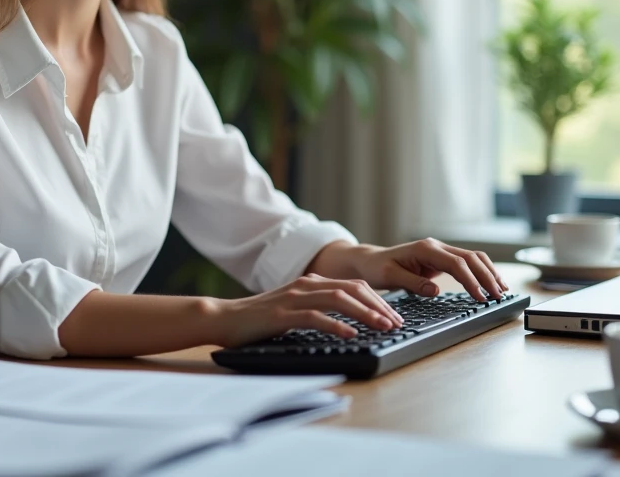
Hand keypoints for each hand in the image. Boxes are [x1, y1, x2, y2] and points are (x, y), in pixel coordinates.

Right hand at [205, 273, 404, 348]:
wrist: (222, 318)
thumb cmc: (258, 319)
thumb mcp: (293, 309)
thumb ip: (317, 308)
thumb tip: (349, 322)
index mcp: (310, 283)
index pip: (354, 286)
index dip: (378, 300)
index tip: (395, 316)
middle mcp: (305, 285)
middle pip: (352, 289)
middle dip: (379, 305)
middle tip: (397, 322)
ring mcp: (293, 298)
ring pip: (338, 299)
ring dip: (364, 313)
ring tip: (382, 326)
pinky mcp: (281, 315)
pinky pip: (314, 317)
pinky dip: (336, 325)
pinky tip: (350, 335)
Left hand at [311, 239, 508, 301]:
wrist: (371, 260)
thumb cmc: (378, 268)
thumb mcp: (390, 277)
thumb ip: (412, 283)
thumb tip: (435, 290)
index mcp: (424, 249)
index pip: (456, 263)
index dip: (470, 280)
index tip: (480, 296)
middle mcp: (436, 246)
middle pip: (470, 258)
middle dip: (487, 276)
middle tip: (499, 295)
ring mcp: (441, 251)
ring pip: (473, 257)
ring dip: (489, 272)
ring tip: (502, 289)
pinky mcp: (442, 259)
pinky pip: (467, 263)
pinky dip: (482, 271)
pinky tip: (491, 283)